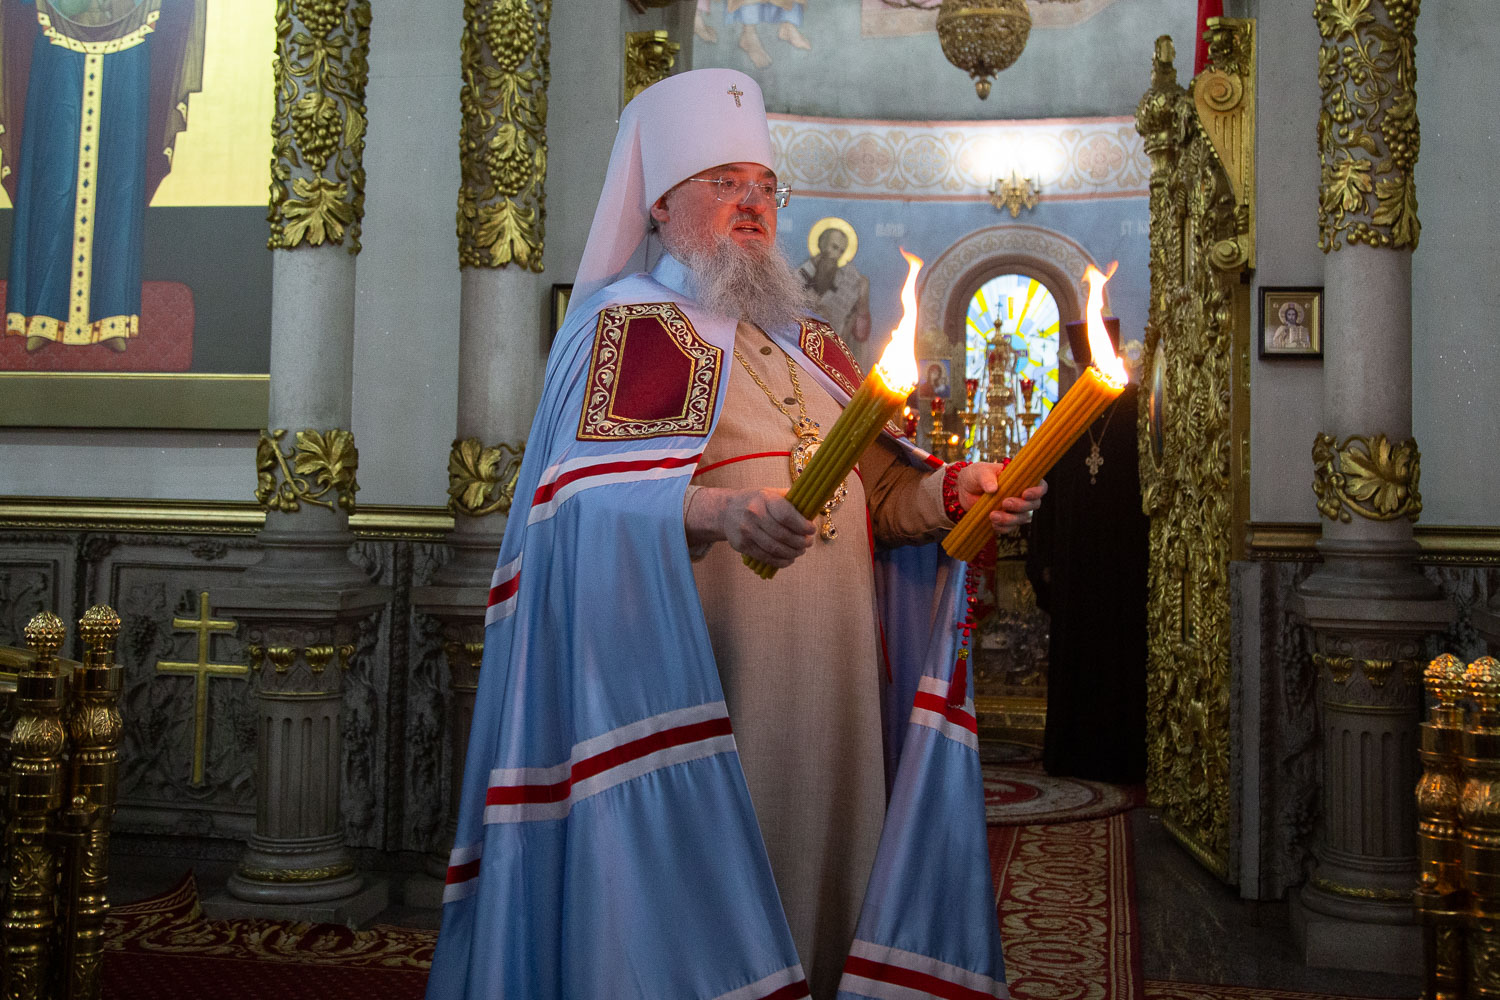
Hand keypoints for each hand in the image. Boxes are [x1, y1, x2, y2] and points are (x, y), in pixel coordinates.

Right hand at [685, 487, 814, 567]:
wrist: (727, 511)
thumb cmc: (756, 502)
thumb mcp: (771, 493)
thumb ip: (792, 501)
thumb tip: (814, 510)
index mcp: (764, 499)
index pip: (787, 515)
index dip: (802, 525)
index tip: (811, 529)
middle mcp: (753, 514)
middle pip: (782, 535)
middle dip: (800, 542)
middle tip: (808, 542)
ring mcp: (746, 531)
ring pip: (775, 548)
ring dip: (793, 553)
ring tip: (800, 551)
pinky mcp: (742, 546)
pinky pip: (766, 557)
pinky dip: (781, 561)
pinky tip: (789, 559)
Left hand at [953, 464, 1047, 534]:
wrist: (964, 490)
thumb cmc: (976, 475)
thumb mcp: (979, 472)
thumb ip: (986, 478)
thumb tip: (993, 488)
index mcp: (1022, 479)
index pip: (1040, 486)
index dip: (1037, 492)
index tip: (1025, 494)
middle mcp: (1022, 495)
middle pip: (1034, 505)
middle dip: (1021, 506)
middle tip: (1005, 503)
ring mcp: (1015, 509)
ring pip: (1022, 518)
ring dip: (1010, 519)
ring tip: (992, 515)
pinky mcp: (1006, 520)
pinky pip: (1010, 528)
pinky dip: (1002, 527)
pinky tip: (992, 523)